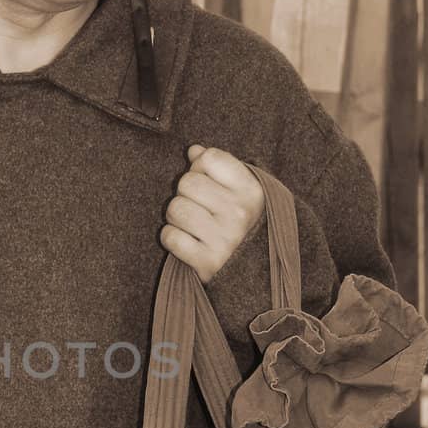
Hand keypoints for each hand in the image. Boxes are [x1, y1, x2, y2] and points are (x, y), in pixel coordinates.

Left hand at [160, 144, 264, 283]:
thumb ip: (220, 168)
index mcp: (252, 190)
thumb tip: (194, 151)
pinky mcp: (206, 262)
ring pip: (175, 208)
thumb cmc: (245, 226)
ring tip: (193, 226)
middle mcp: (240, 212)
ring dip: (177, 217)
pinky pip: (169, 237)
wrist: (257, 276)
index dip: (201, 167)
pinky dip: (172, 239)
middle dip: (186, 193)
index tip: (209, 183)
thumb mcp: (243, 193)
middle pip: (187, 181)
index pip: (210, 158)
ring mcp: (223, 238)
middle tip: (199, 208)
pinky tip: (187, 243)